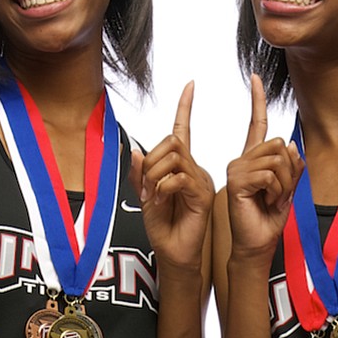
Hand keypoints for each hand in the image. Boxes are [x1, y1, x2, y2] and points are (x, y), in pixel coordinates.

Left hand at [130, 82, 214, 272]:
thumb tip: (135, 150)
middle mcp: (194, 170)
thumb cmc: (162, 228)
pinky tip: (160, 200)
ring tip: (152, 195)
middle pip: (173, 141)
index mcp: (180, 167)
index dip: (186, 106)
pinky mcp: (203, 195)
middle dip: (152, 160)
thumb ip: (140, 173)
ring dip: (155, 174)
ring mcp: (201, 181)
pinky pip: (180, 177)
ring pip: (175, 156)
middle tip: (145, 186)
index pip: (183, 130)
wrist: (173, 253)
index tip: (191, 84)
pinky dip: (163, 187)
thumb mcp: (144, 197)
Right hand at [224, 74, 301, 264]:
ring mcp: (237, 168)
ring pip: (276, 159)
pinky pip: (269, 174)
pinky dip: (276, 190)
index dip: (256, 99)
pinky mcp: (237, 180)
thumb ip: (291, 167)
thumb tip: (289, 144)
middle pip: (277, 144)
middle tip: (280, 194)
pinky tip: (268, 202)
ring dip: (284, 184)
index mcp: (253, 159)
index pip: (256, 123)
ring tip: (273, 200)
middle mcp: (242, 160)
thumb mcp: (288, 190)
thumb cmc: (269, 220)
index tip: (255, 77)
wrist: (256, 245)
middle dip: (289, 172)